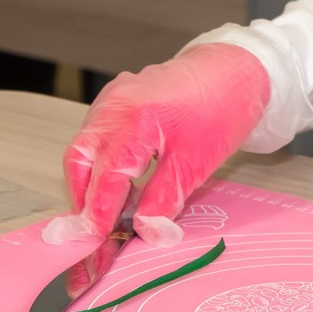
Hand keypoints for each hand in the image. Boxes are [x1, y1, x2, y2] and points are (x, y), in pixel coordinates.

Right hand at [48, 42, 270, 245]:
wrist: (233, 70)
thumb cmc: (220, 109)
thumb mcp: (195, 163)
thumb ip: (165, 200)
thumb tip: (146, 232)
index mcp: (136, 120)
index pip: (106, 178)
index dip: (98, 214)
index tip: (96, 241)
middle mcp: (115, 105)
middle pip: (80, 161)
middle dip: (83, 198)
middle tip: (96, 229)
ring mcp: (113, 97)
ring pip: (84, 146)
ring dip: (90, 180)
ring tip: (110, 210)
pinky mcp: (116, 97)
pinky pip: (95, 132)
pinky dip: (100, 159)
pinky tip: (120, 180)